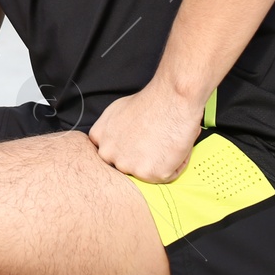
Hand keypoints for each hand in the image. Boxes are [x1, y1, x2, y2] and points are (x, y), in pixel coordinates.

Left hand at [87, 79, 205, 182]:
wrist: (171, 100)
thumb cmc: (151, 101)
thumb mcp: (117, 111)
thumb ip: (112, 129)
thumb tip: (119, 138)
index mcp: (98, 137)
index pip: (110, 152)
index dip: (128, 147)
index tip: (139, 140)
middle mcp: (107, 154)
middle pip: (126, 165)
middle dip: (141, 157)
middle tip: (155, 141)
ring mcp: (126, 166)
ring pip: (146, 172)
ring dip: (158, 162)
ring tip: (165, 141)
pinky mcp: (148, 174)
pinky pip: (166, 175)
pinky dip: (175, 164)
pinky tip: (174, 146)